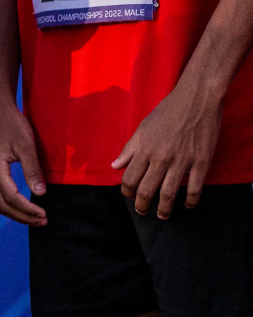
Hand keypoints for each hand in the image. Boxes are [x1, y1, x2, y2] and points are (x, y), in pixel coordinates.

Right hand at [0, 94, 47, 225]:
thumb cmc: (12, 124)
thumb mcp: (26, 145)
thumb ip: (32, 170)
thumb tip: (41, 193)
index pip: (11, 198)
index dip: (29, 210)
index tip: (45, 215)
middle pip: (3, 205)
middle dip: (23, 217)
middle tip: (43, 221)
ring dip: (17, 213)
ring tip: (35, 217)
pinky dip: (11, 204)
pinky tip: (24, 204)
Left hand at [112, 76, 222, 218]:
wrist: (196, 100)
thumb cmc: (167, 112)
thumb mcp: (142, 128)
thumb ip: (129, 149)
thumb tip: (115, 166)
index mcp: (144, 149)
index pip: (129, 178)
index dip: (126, 191)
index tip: (128, 196)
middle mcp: (161, 158)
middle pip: (147, 190)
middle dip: (142, 205)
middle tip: (142, 211)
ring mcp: (182, 162)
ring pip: (169, 194)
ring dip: (164, 209)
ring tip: (162, 215)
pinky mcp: (201, 162)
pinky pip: (195, 188)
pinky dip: (190, 201)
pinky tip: (187, 205)